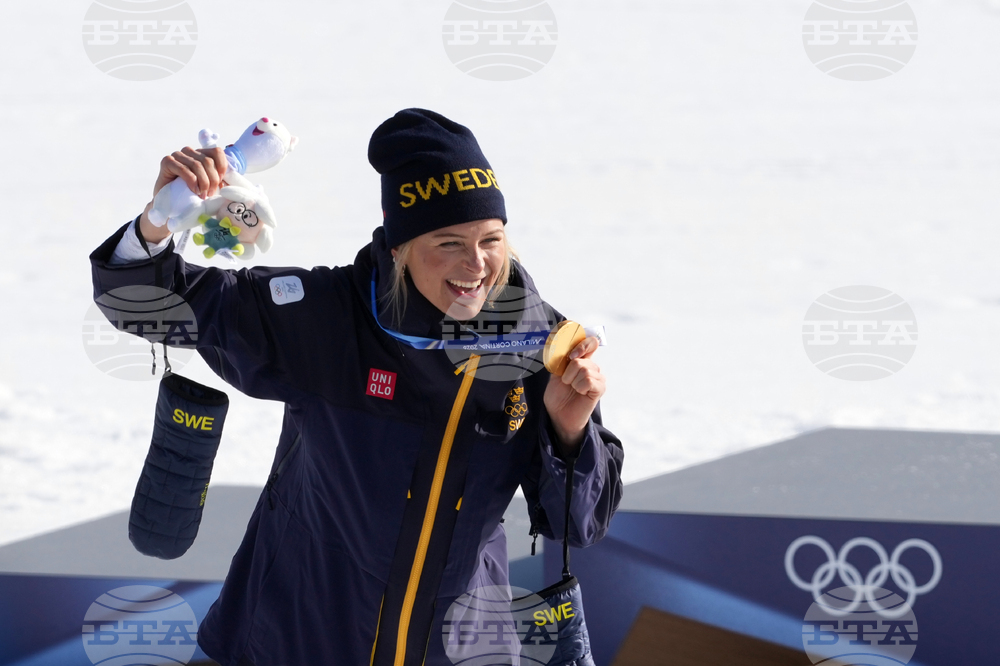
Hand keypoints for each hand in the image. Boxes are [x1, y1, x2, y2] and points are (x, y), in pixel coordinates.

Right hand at [139, 146, 228, 243]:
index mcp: (201, 154)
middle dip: (213, 180)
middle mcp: (190, 152)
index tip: (221, 184)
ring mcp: (178, 155)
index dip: (222, 168)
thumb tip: (232, 181)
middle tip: (211, 194)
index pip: (217, 152)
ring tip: (203, 195)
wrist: (169, 205)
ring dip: (203, 182)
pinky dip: (192, 181)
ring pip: (197, 165)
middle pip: (208, 161)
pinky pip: (184, 169)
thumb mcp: (209, 187)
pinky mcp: (167, 161)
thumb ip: (218, 180)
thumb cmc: (191, 195)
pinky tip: (194, 191)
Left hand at [543, 336, 605, 453]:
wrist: (559, 415)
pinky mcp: (600, 388)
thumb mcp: (555, 374)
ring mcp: (597, 377)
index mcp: (582, 361)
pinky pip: (589, 379)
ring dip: (572, 380)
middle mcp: (591, 367)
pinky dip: (579, 386)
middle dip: (568, 371)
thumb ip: (561, 359)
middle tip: (566, 382)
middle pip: (581, 358)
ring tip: (572, 389)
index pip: (590, 342)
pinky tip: (580, 393)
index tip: (571, 354)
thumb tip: (563, 345)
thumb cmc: (558, 396)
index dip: (581, 344)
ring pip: (584, 369)